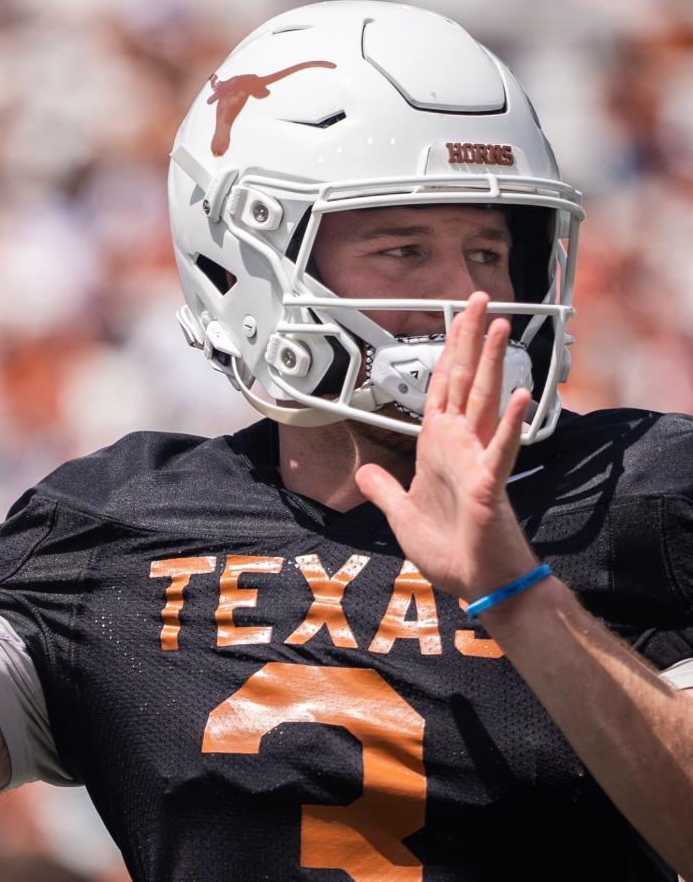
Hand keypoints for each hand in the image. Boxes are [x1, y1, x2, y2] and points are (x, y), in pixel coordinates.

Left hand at [354, 292, 537, 600]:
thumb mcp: (400, 515)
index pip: (440, 389)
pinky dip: (509, 422)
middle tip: (480, 298)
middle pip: (465, 381)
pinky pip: (501, 448)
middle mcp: (460, 446)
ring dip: (492, 363)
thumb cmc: (449, 550)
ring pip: (485, 402)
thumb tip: (364, 473)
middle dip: (470, 339)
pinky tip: (518, 394)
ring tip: (501, 325)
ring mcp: (478, 461)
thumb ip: (383, 490)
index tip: (453, 320)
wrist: (476, 584)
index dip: (445, 353)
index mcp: (437, 448)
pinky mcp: (491, 484)